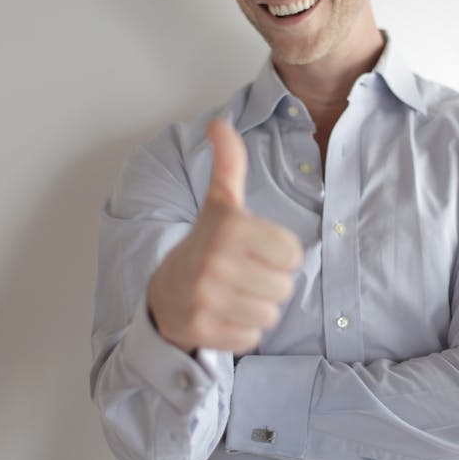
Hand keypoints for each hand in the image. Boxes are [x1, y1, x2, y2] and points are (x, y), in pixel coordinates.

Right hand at [148, 119, 302, 354]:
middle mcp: (215, 262)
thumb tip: (218, 122)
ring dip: (257, 307)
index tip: (255, 250)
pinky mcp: (203, 330)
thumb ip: (228, 163)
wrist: (165, 293)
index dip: (279, 254)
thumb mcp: (220, 203)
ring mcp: (206, 298)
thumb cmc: (207, 243)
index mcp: (230, 228)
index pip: (293, 254)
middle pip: (284, 286)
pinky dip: (243, 330)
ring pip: (270, 314)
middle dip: (268, 283)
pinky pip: (252, 337)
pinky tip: (224, 314)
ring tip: (233, 294)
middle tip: (242, 275)